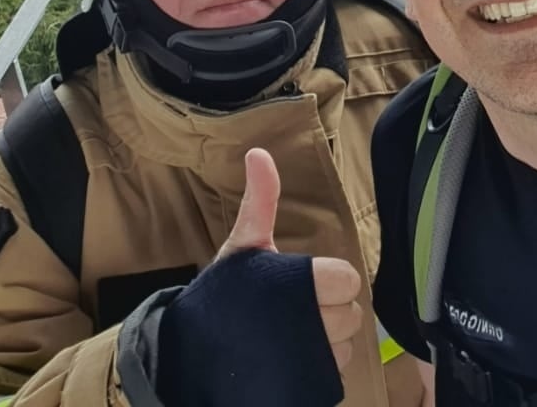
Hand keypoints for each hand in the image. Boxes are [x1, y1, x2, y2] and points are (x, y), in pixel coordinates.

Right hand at [221, 148, 363, 371]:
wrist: (185, 353)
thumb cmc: (221, 294)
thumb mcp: (243, 243)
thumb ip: (261, 200)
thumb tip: (258, 152)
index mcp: (298, 284)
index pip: (348, 281)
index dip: (331, 283)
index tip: (304, 286)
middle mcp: (307, 325)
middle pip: (351, 317)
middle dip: (329, 314)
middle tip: (297, 312)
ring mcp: (304, 362)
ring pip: (345, 349)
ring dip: (327, 344)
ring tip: (293, 338)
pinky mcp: (301, 386)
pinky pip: (333, 376)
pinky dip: (320, 370)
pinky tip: (296, 362)